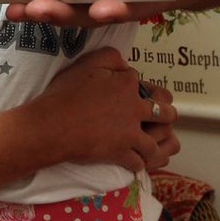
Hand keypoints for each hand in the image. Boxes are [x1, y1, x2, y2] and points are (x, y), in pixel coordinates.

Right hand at [33, 48, 178, 171]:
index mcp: (127, 85)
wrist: (52, 124)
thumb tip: (125, 64)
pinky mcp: (121, 153)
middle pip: (165, 114)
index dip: (140, 87)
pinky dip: (137, 162)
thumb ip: (111, 57)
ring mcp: (130, 134)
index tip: (136, 92)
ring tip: (150, 145)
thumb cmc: (66, 93)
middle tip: (164, 117)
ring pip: (155, 143)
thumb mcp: (87, 63)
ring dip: (154, 144)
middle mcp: (134, 109)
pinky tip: (133, 160)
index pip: (144, 84)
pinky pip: (138, 162)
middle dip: (167, 115)